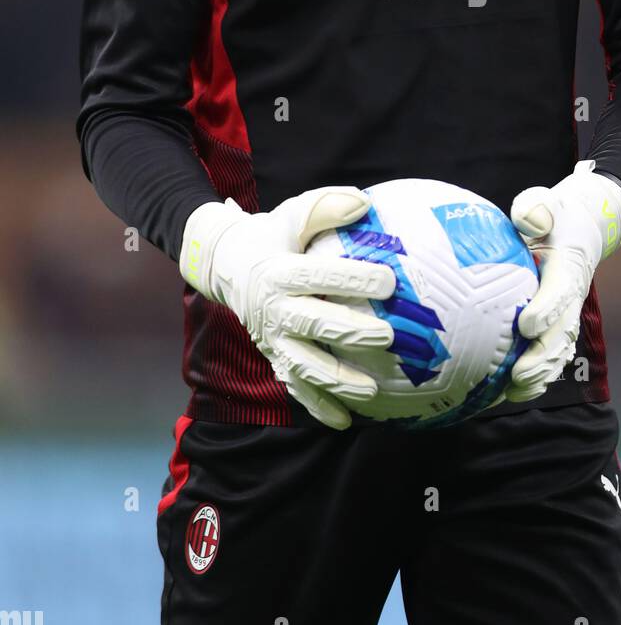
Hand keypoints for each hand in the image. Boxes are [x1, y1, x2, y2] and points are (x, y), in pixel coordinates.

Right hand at [179, 187, 395, 430]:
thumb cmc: (272, 235)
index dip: (352, 278)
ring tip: (371, 390)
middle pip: (313, 324)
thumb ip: (325, 208)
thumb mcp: (292, 215)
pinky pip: (296, 387)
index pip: (318, 275)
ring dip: (337, 380)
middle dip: (350, 332)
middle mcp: (273, 309)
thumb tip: (364, 203)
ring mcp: (272, 339)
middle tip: (387, 336)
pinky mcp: (274, 357)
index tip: (390, 280)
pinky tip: (345, 422)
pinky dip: (318, 406)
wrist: (227, 265)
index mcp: (278, 272)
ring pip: (304, 365)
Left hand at [505, 162, 620, 403]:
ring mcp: (568, 313)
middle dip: (543, 357)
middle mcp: (572, 295)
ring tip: (514, 392)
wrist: (580, 228)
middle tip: (518, 374)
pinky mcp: (559, 325)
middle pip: (563, 332)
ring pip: (560, 350)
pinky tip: (508, 393)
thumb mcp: (545, 203)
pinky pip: (552, 355)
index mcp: (569, 267)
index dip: (547, 309)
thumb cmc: (555, 215)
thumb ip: (536, 208)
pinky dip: (536, 377)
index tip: (526, 324)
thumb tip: (528, 221)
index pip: (562, 290)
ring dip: (541, 374)